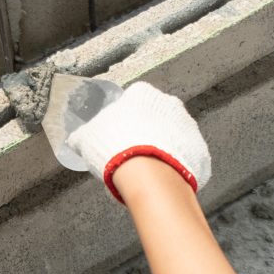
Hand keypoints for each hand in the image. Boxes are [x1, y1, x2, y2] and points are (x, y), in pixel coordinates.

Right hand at [64, 82, 210, 203]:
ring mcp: (188, 127)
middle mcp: (169, 105)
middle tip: (133, 154)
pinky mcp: (199, 150)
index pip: (134, 101)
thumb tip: (74, 139)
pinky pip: (186, 157)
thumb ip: (82, 135)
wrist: (148, 176)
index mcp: (143, 94)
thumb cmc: (117, 150)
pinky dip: (176, 166)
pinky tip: (163, 178)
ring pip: (173, 137)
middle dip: (147, 134)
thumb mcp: (87, 139)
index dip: (125, 120)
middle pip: (156, 118)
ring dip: (163, 150)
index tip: (119, 135)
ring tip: (148, 170)